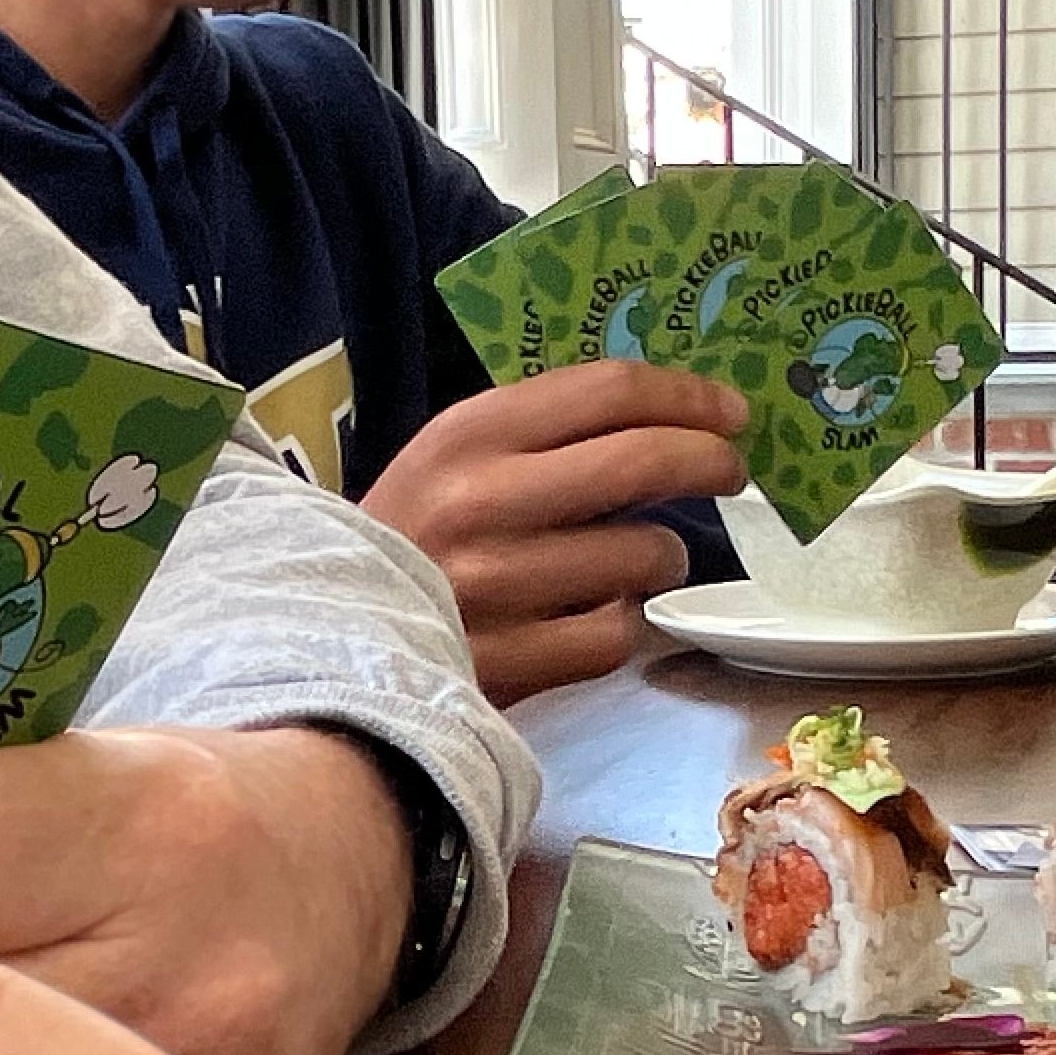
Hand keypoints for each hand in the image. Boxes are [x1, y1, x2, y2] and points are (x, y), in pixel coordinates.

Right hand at [364, 368, 749, 707]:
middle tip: (730, 470)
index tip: (730, 411)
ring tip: (637, 559)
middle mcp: (483, 501)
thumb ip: (541, 435)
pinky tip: (592, 616)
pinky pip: (617, 633)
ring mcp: (499, 586)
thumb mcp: (452, 460)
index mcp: (469, 435)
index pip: (607, 391)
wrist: (325, 638)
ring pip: (644, 554)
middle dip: (709, 461)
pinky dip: (620, 624)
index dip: (687, 397)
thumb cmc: (410, 539)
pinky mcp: (512, 662)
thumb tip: (667, 420)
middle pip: (643, 462)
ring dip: (661, 555)